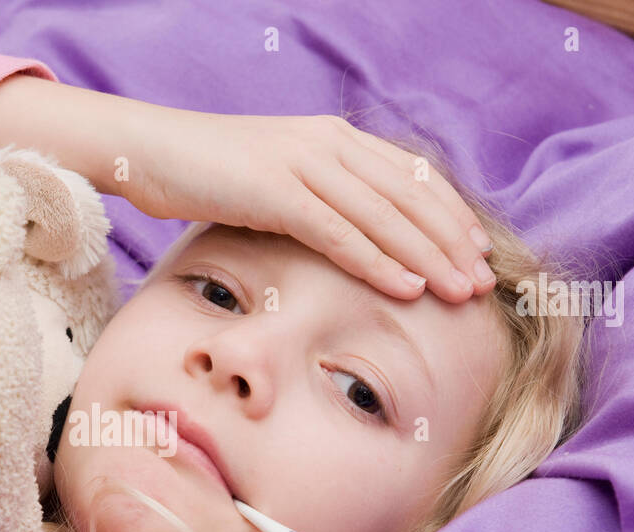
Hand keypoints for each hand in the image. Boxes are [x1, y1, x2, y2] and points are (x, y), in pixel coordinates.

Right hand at [123, 109, 495, 302]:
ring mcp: (303, 164)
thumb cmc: (206, 173)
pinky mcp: (275, 191)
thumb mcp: (273, 178)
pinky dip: (378, 261)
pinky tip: (407, 288)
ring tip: (462, 293)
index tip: (477, 251)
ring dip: (429, 257)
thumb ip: (315, 195)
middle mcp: (328, 143)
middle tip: (486, 282)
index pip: (410, 175)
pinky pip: (339, 232)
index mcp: (333, 137)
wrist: (148, 150)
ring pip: (385, 215)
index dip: (450, 214)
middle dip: (452, 241)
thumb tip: (347, 232)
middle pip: (409, 195)